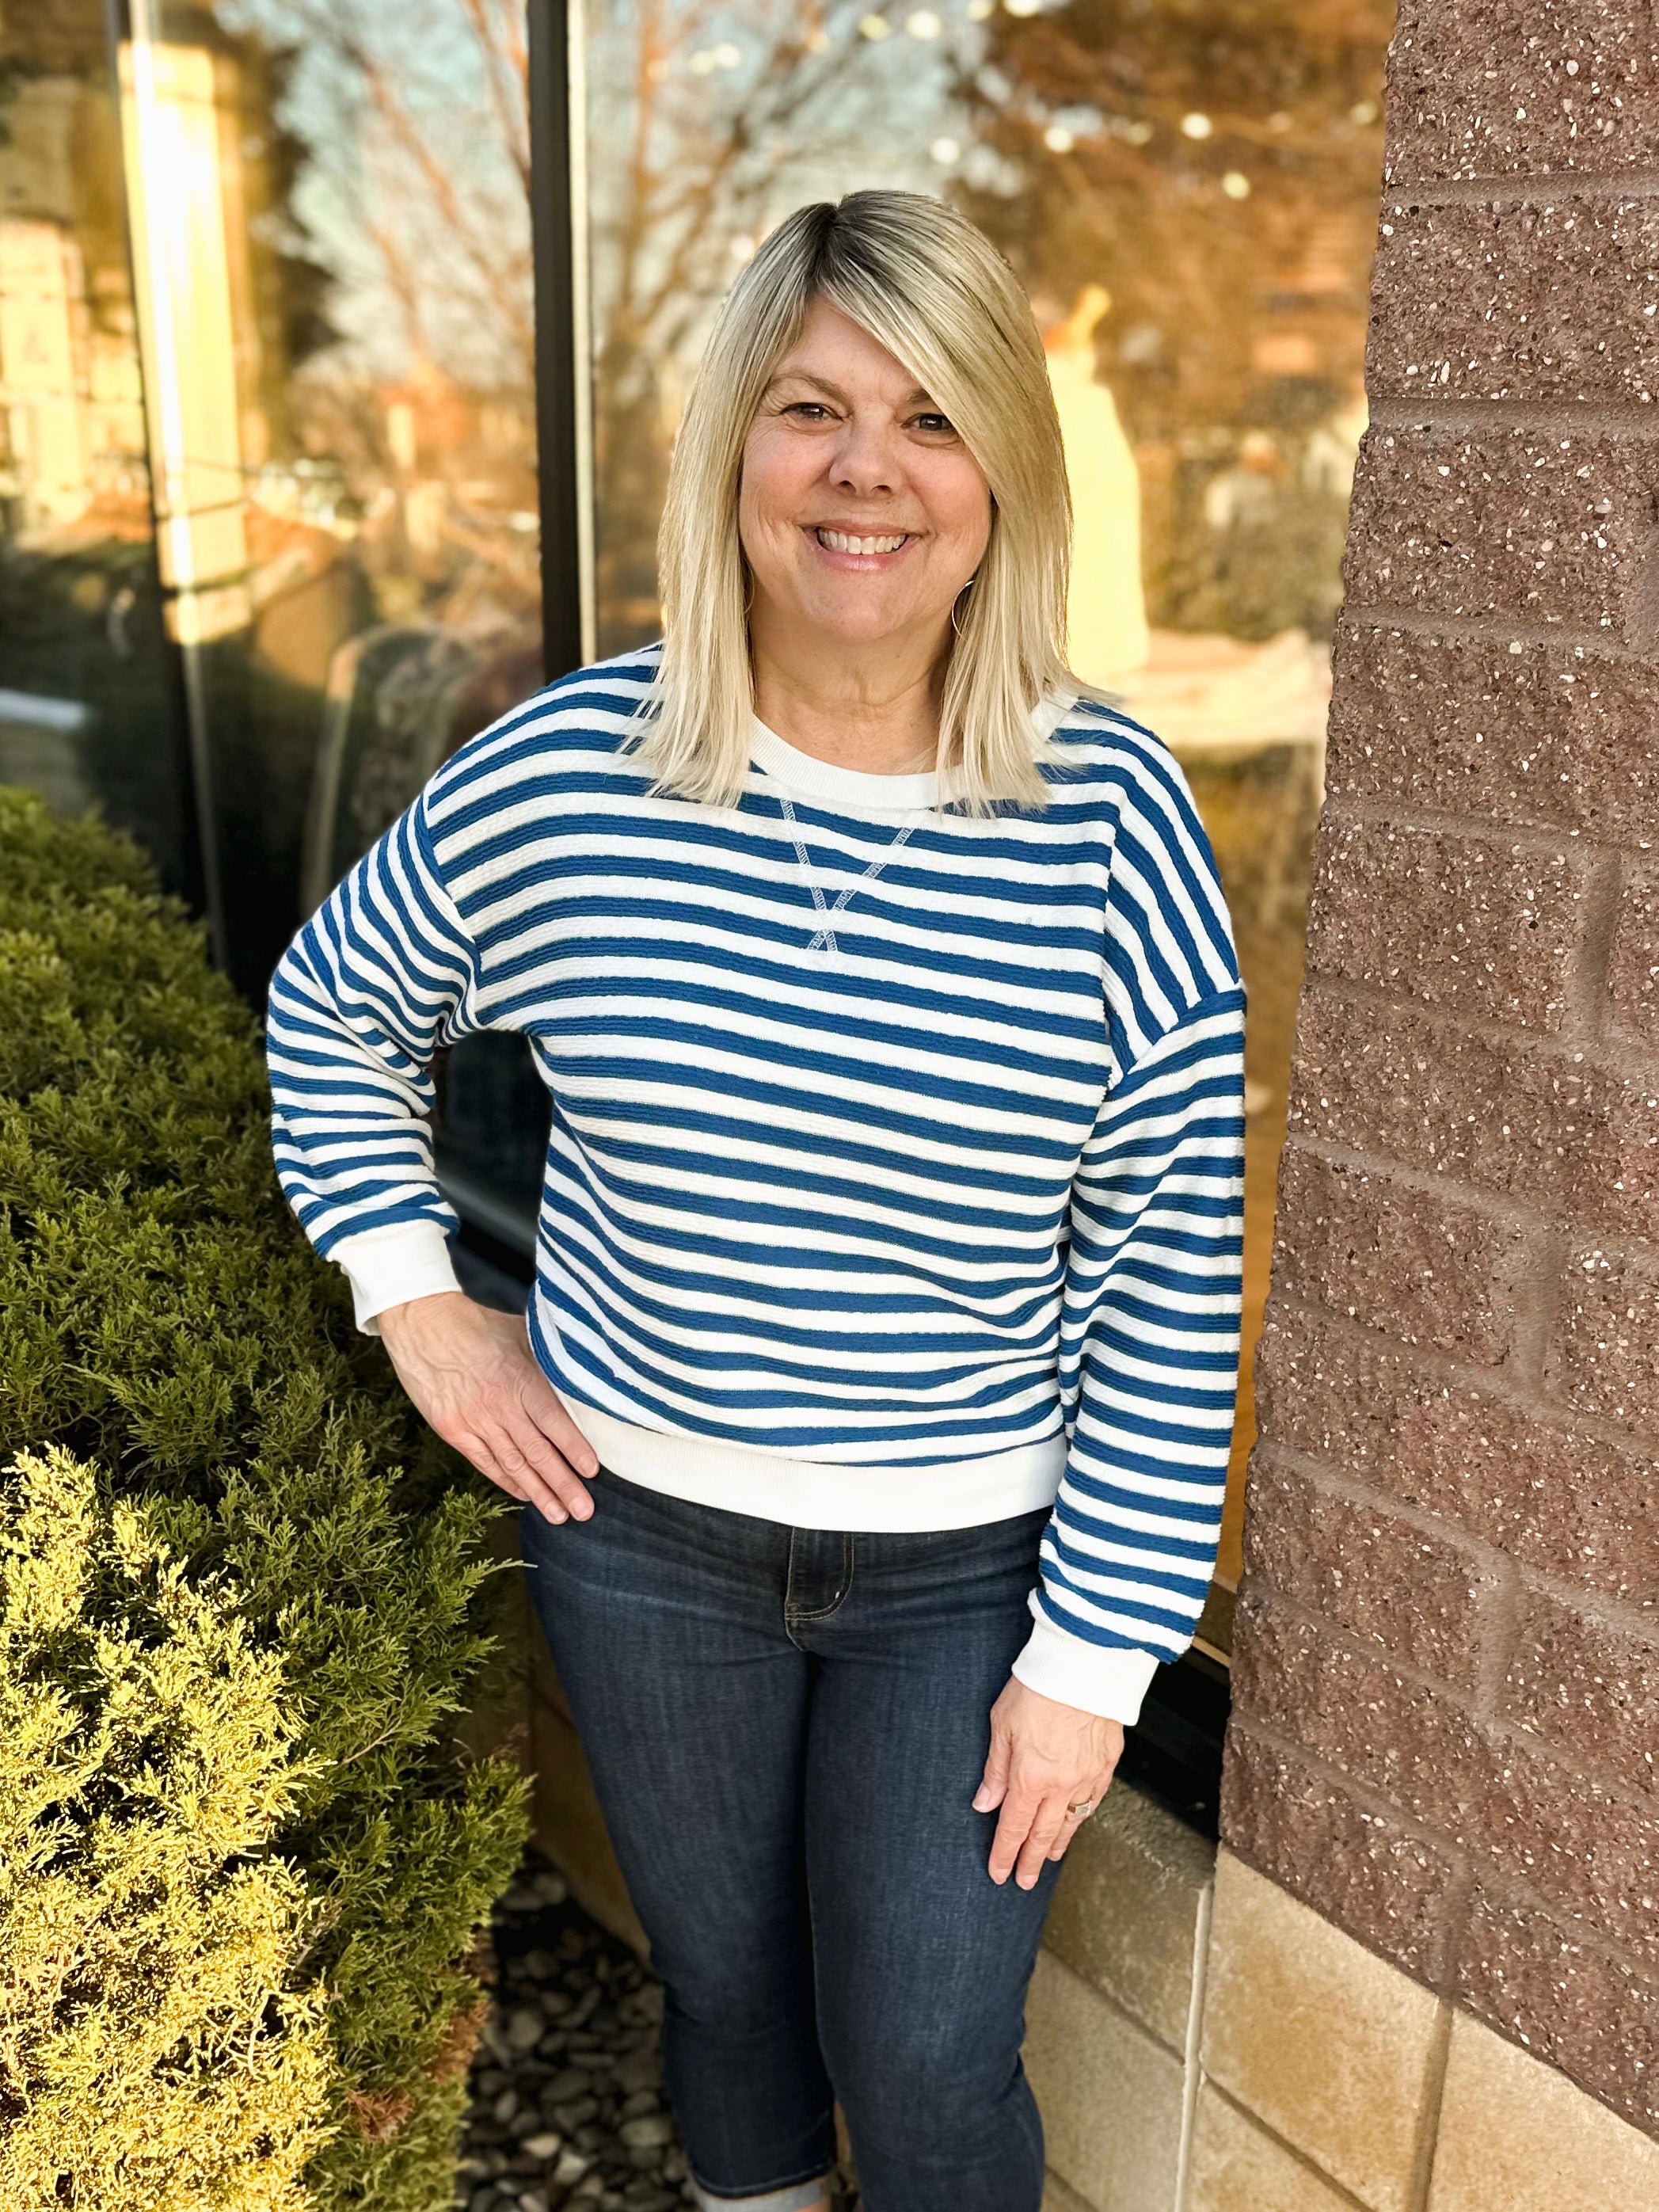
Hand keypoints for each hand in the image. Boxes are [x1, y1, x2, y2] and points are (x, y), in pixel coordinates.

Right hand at [377, 1291, 598, 1523]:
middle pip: (537, 1453)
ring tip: (559, 1515)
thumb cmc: (476, 1324)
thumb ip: (546, 1361)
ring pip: (513, 1465)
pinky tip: (524, 1495)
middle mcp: (499, 1406)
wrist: (422, 1322)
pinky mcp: (452, 1429)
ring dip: (538, 1492)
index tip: (592, 1472)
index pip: (554, 1423)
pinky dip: (506, 1480)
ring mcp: (473, 1421)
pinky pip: (485, 1462)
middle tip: (584, 1511)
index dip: (574, 1450)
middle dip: (563, 1485)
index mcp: (520, 1380)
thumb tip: (578, 1374)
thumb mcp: (520, 1334)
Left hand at [973, 1675, 1122, 1888]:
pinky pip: (1093, 1801)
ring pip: (1072, 1822)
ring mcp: (1088, 1776)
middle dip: (1031, 1862)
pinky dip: (1081, 1817)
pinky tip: (1075, 1820)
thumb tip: (984, 1803)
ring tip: (1048, 1858)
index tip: (998, 1873)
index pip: (1014, 1828)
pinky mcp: (1107, 1763)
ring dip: (1057, 1844)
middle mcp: (1061, 1785)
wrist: (1083, 1665)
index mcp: (1030, 1777)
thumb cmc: (1037, 1687)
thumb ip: (995, 1769)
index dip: (1005, 1854)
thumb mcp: (1001, 1725)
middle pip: (1043, 1835)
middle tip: (1024, 1882)